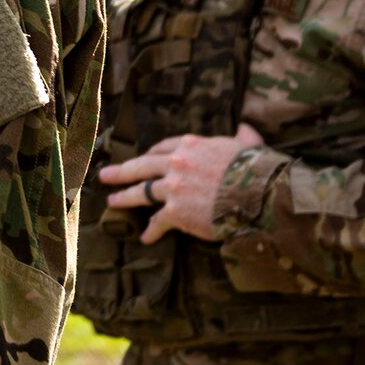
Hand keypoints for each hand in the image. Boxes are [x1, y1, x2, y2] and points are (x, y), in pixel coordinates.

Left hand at [99, 122, 264, 243]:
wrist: (260, 194)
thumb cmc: (257, 168)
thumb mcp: (249, 144)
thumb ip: (243, 136)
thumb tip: (245, 127)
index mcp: (191, 145)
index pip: (163, 148)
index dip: (151, 154)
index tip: (144, 158)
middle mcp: (176, 164)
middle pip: (142, 167)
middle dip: (121, 171)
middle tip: (105, 175)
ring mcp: (173, 188)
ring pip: (142, 192)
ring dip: (125, 197)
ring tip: (112, 201)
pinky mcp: (177, 212)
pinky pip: (159, 222)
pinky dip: (152, 231)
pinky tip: (146, 237)